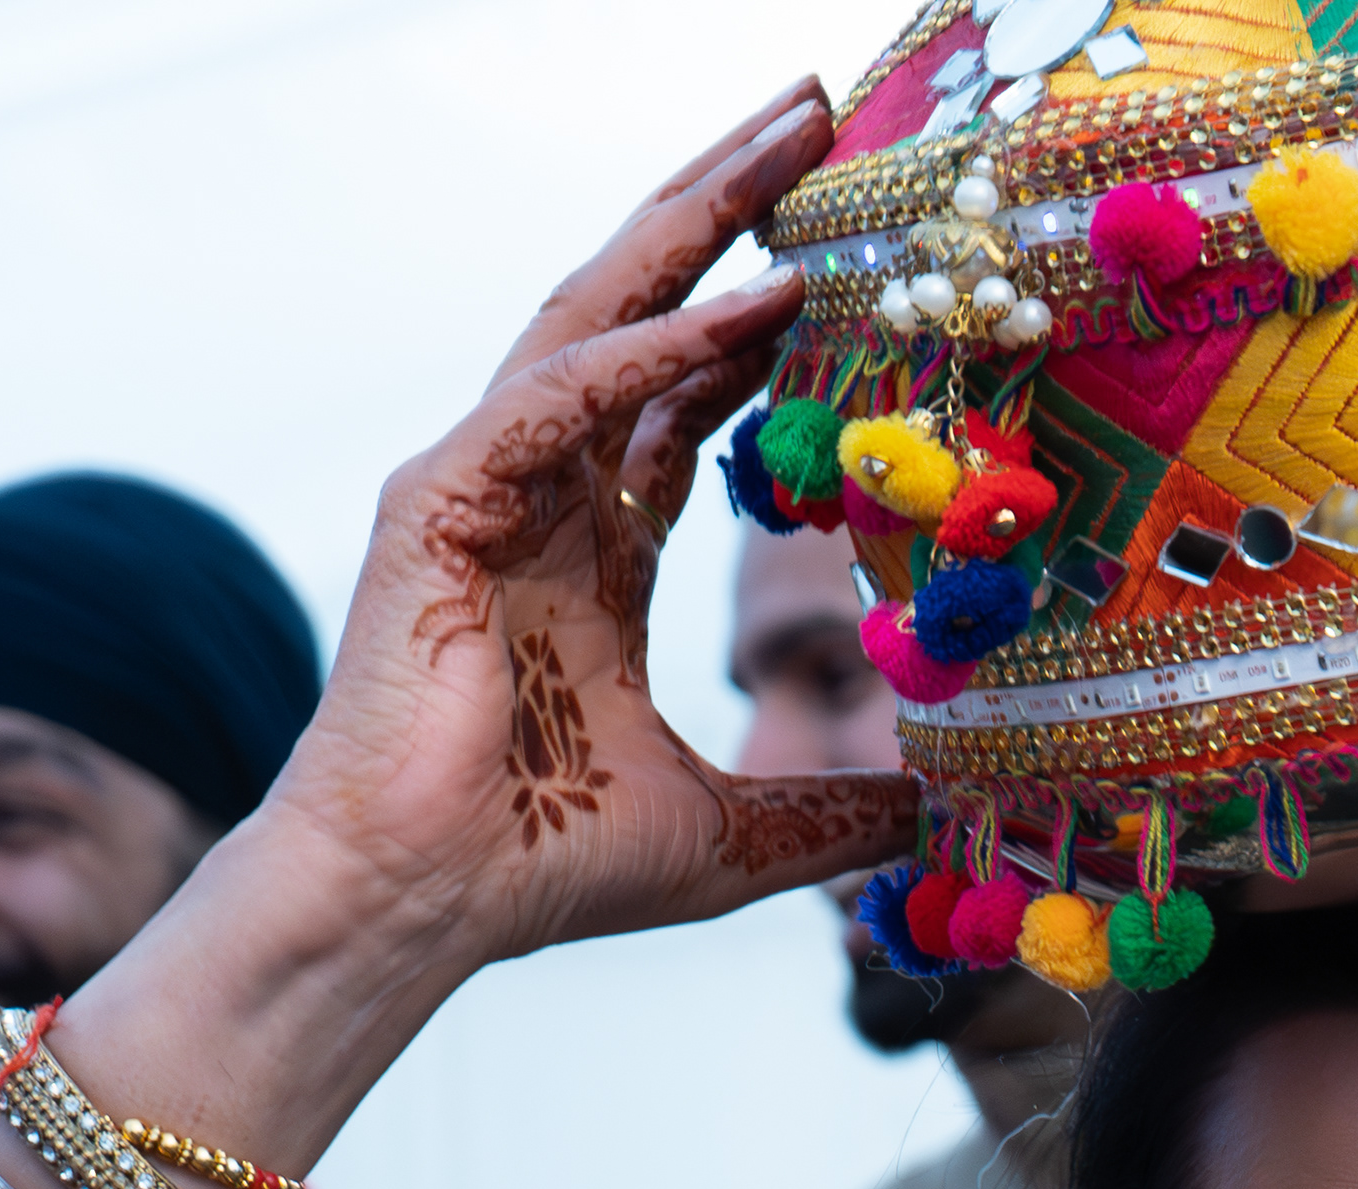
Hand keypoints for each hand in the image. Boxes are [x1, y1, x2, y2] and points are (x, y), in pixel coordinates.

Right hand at [268, 80, 917, 976]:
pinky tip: (748, 304)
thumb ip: (830, 810)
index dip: (768, 321)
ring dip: (696, 222)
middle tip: (824, 114)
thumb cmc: (541, 866)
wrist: (420, 905)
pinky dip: (654, 349)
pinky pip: (562, 396)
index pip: (691, 397)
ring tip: (788, 137)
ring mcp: (480, 484)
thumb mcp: (735, 834)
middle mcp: (538, 492)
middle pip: (648, 311)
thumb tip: (937, 815)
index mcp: (594, 550)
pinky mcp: (438, 503)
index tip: (853, 257)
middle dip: (732, 208)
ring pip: (599, 312)